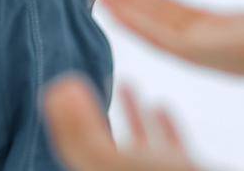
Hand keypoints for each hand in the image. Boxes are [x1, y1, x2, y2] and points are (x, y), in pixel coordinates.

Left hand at [44, 76, 200, 170]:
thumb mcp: (113, 161)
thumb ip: (84, 131)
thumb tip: (59, 93)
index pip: (76, 150)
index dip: (63, 119)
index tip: (58, 85)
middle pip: (102, 146)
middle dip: (91, 115)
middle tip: (80, 81)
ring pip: (140, 144)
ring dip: (131, 112)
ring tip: (125, 81)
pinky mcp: (185, 170)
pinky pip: (171, 149)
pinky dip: (164, 126)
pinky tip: (161, 105)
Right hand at [100, 0, 243, 89]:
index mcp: (226, 30)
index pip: (180, 12)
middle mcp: (209, 43)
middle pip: (160, 19)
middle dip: (131, 3)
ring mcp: (202, 50)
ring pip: (153, 28)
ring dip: (126, 11)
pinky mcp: (199, 54)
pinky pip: (158, 39)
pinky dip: (134, 24)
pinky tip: (113, 10)